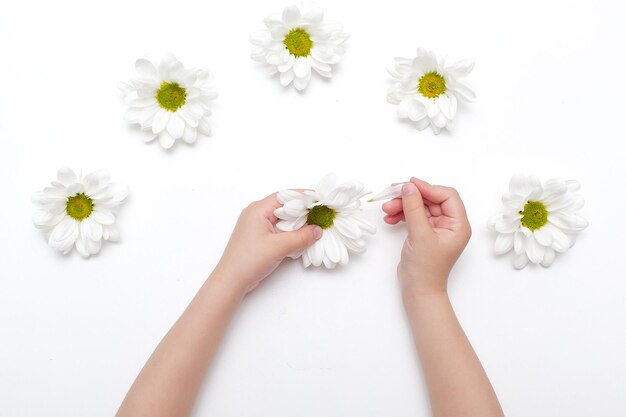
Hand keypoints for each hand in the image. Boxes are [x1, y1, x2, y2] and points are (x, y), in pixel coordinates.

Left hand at [214, 193, 321, 294]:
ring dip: (298, 223)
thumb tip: (318, 230)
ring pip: (282, 219)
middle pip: (284, 207)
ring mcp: (257, 226)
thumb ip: (301, 237)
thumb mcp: (279, 247)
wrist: (231, 281)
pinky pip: (279, 230)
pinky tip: (302, 238)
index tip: (321, 201)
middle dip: (303, 211)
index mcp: (258, 209)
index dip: (304, 197)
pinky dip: (291, 232)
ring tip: (315, 226)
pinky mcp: (259, 238)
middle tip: (321, 215)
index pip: (284, 196)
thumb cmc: (249, 260)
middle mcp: (256, 214)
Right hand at [382, 178, 470, 296]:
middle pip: (431, 199)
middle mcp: (450, 224)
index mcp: (458, 225)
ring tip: (387, 210)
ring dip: (403, 205)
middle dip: (411, 197)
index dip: (428, 188)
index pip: (447, 196)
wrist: (418, 290)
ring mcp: (436, 228)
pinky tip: (390, 218)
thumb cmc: (425, 268)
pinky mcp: (424, 233)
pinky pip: (414, 216)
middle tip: (392, 195)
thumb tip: (408, 186)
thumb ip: (414, 208)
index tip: (409, 185)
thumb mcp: (420, 235)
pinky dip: (402, 214)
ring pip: (420, 207)